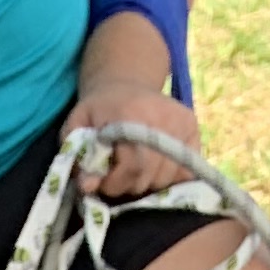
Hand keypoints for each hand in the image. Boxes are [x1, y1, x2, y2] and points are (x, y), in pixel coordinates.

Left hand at [65, 37, 200, 202]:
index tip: (101, 183)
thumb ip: (76, 157)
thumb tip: (88, 185)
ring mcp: (182, 122)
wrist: (125, 84)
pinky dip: (167, 179)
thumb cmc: (98, 111)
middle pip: (149, 176)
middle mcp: (163, 116)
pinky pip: (185, 171)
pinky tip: (151, 170)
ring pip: (166, 178)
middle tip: (115, 178)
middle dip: (128, 186)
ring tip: (132, 171)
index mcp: (132, 114)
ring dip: (146, 185)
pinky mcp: (193, 128)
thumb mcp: (76, 126)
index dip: (114, 183)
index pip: (133, 165)